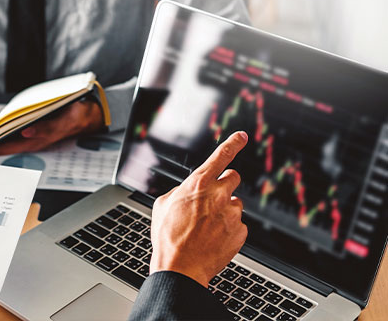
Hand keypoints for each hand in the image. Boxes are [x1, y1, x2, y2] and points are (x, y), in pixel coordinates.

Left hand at [0, 99, 104, 154]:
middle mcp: (36, 138)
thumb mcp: (65, 121)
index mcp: (40, 139)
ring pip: (12, 138)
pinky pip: (18, 130)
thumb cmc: (78, 117)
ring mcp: (36, 133)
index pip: (12, 146)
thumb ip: (47, 128)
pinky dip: (7, 129)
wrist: (92, 113)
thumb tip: (26, 133)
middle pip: (8, 144)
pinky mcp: (38, 126)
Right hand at [149, 131, 248, 287]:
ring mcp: (232, 214)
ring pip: (236, 203)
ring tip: (208, 226)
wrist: (180, 267)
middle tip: (213, 198)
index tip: (242, 136)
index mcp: (198, 183)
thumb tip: (186, 191)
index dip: (234, 143)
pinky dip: (229, 229)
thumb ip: (179, 191)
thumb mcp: (163, 205)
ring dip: (226, 209)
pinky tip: (214, 238)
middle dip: (225, 184)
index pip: (222, 155)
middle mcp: (219, 195)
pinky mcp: (241, 232)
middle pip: (234, 177)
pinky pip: (239, 224)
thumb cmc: (168, 237)